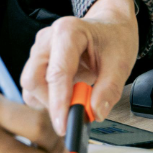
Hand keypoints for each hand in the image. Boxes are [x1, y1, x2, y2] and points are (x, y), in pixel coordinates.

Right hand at [21, 0, 138, 132]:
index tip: (64, 125)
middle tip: (75, 111)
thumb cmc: (114, 39)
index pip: (57, 73)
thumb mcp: (121, 63)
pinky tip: (70, 92)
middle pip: (33, 79)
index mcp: (68, 31)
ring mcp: (39, 49)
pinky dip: (49, 97)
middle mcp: (47, 38)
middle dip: (51, 102)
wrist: (111, 26)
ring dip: (50, 100)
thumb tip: (94, 113)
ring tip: (77, 95)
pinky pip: (34, 86)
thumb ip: (109, 89)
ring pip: (31, 85)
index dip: (59, 103)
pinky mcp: (38, 61)